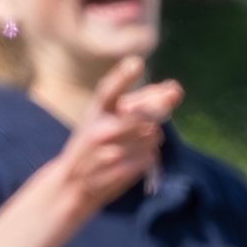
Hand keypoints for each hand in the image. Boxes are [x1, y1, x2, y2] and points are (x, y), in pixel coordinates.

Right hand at [52, 57, 183, 211]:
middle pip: (144, 114)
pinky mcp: (120, 170)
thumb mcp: (107, 119)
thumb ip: (140, 102)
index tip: (137, 63)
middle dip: (160, 108)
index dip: (123, 77)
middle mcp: (99, 128)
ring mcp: (109, 150)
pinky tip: (131, 160)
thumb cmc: (97, 143)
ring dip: (152, 137)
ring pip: (153, 135)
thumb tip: (175, 89)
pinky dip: (148, 156)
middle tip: (172, 97)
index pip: (108, 91)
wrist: (71, 183)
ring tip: (133, 143)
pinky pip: (151, 156)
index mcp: (95, 111)